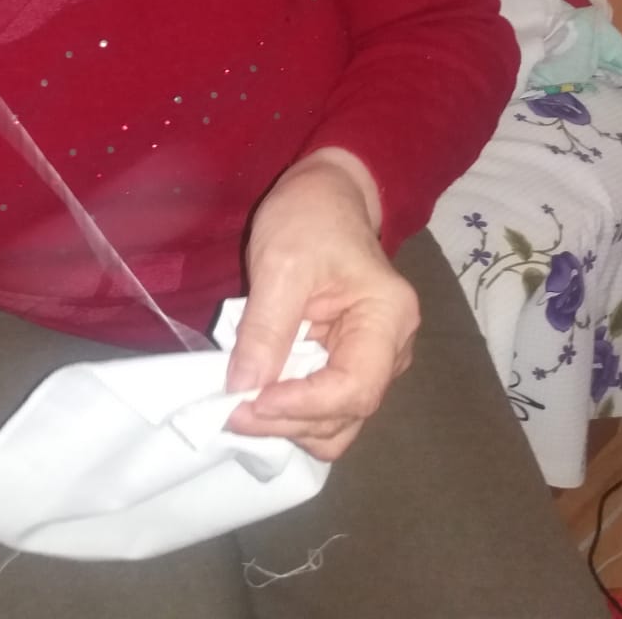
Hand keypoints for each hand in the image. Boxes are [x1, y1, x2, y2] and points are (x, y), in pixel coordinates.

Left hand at [225, 152, 418, 460]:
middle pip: (347, 412)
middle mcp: (392, 349)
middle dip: (288, 421)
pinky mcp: (348, 362)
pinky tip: (257, 399)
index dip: (303, 406)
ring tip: (240, 408)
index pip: (355, 387)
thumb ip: (266, 327)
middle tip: (230, 411)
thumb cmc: (309, 217)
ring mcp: (373, 360)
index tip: (249, 401)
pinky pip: (325, 405)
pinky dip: (293, 413)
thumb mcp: (280, 262)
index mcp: (388, 317)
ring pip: (337, 421)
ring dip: (289, 426)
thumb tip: (243, 388)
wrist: (324, 195)